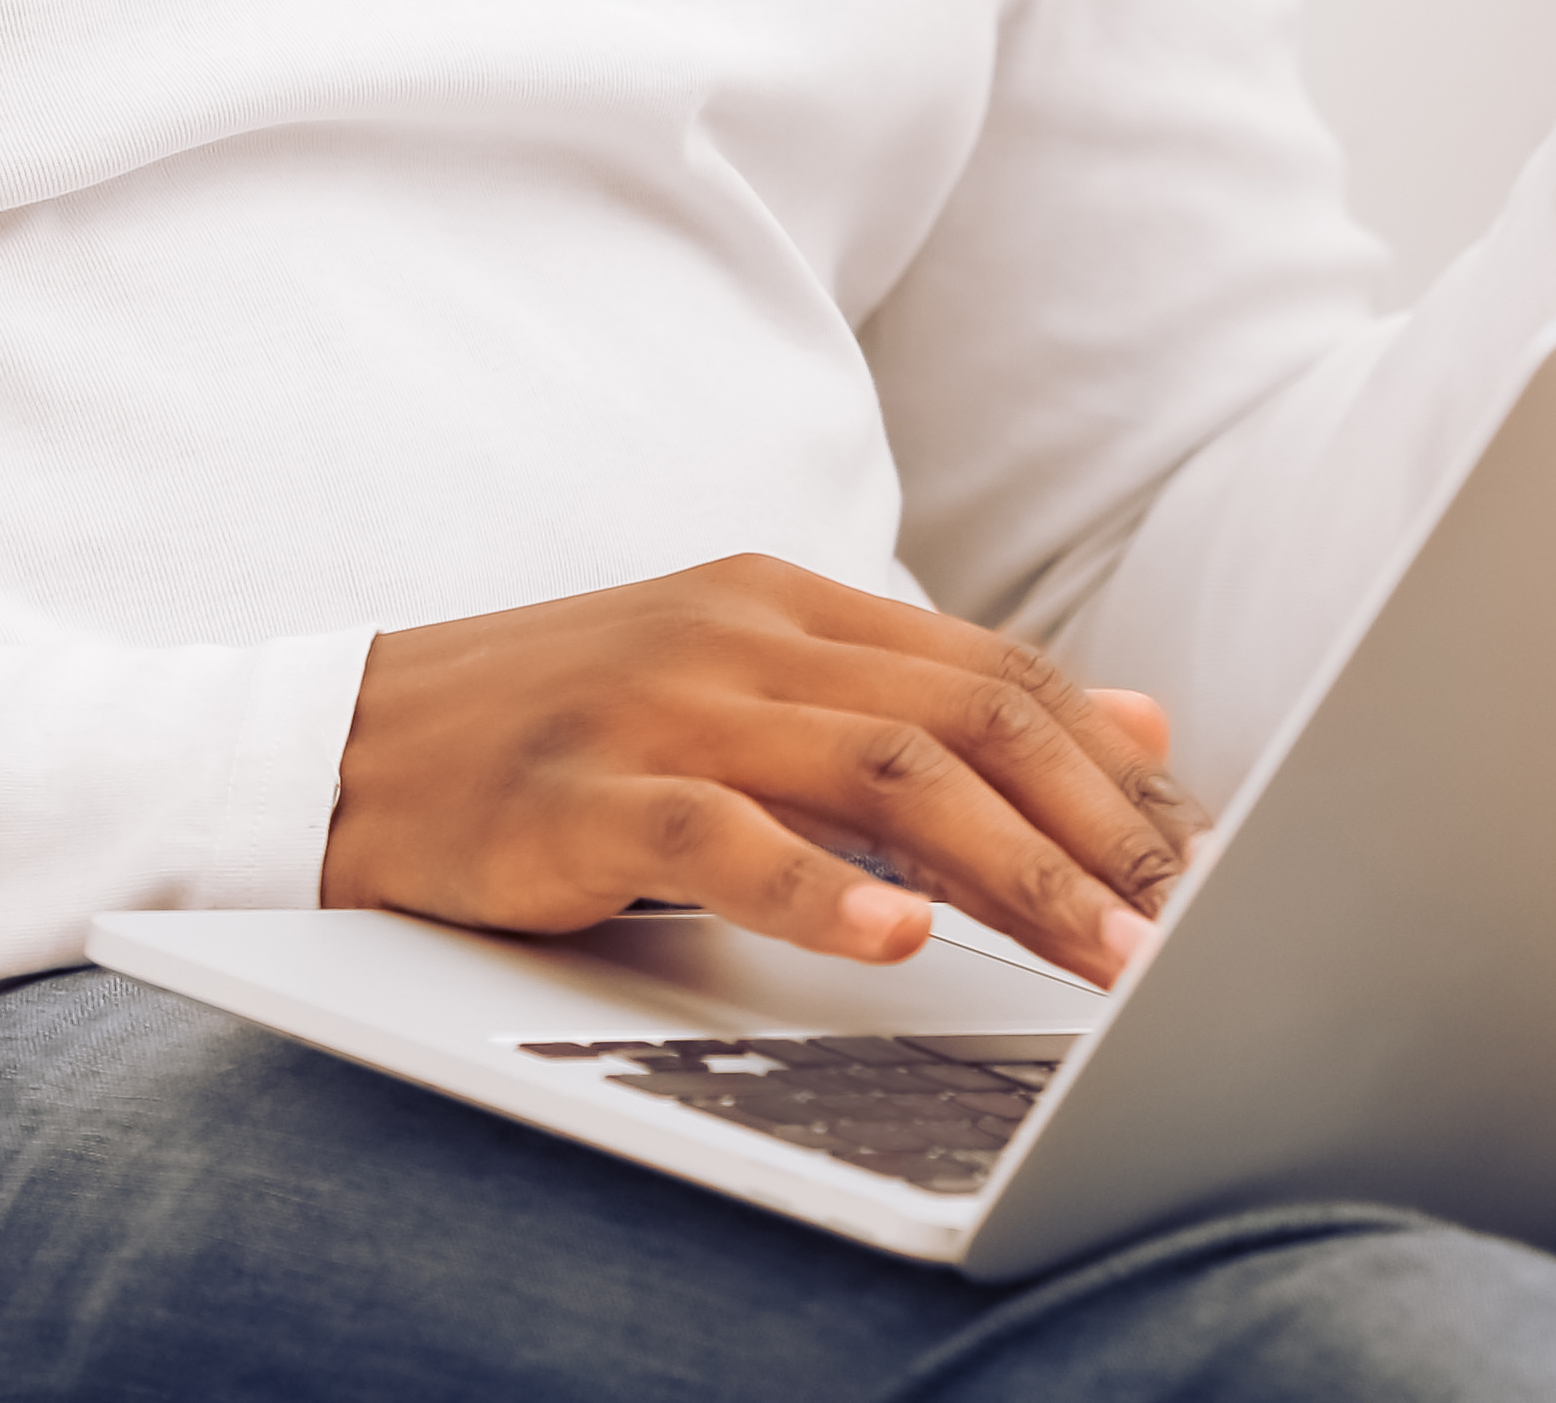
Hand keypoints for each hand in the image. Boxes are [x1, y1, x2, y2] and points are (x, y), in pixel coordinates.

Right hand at [321, 554, 1204, 986]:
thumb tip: (1132, 722)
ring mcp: (664, 705)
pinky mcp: (588, 791)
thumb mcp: (750, 691)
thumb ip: (922, 702)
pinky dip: (821, 888)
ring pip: (880, 770)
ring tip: (1101, 953)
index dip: (1110, 763)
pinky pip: (723, 836)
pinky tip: (898, 938)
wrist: (351, 742)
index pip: (993, 673)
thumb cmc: (564, 734)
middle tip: (1190, 921)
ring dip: (1011, 870)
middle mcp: (742, 634)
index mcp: (786, 602)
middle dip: (1096, 824)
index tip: (1203, 852)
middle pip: (966, 717)